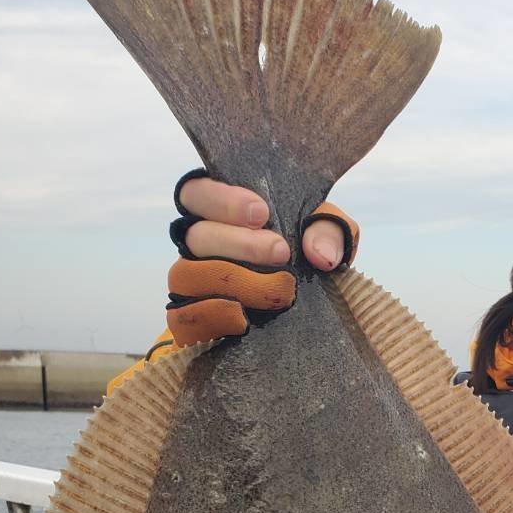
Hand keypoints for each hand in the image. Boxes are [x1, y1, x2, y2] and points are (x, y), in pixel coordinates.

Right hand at [166, 173, 358, 345]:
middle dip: (240, 244)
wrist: (307, 317)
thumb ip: (328, 230)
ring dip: (233, 281)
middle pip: (196, 236)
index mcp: (219, 212)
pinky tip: (244, 319)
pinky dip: (212, 316)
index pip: (196, 192)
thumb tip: (321, 254)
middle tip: (281, 251)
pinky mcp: (191, 319)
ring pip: (187, 275)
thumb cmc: (306, 258)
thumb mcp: (326, 237)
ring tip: (277, 291)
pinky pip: (183, 318)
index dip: (222, 200)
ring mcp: (191, 282)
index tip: (261, 212)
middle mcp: (198, 245)